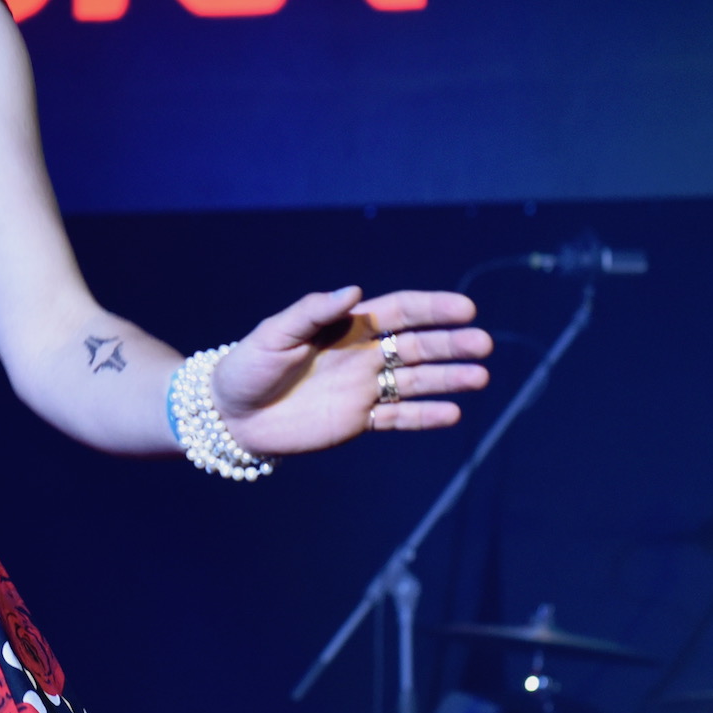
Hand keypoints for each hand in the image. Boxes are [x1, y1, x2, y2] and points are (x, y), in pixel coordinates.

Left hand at [210, 287, 490, 454]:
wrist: (229, 415)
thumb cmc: (248, 365)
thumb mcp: (275, 333)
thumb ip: (313, 312)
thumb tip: (354, 291)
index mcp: (346, 327)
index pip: (400, 311)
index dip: (433, 308)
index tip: (465, 308)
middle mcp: (362, 355)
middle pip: (417, 346)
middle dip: (451, 344)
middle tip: (484, 344)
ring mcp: (363, 388)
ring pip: (416, 381)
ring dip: (448, 379)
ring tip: (481, 377)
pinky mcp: (357, 421)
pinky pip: (398, 417)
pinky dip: (425, 416)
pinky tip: (453, 413)